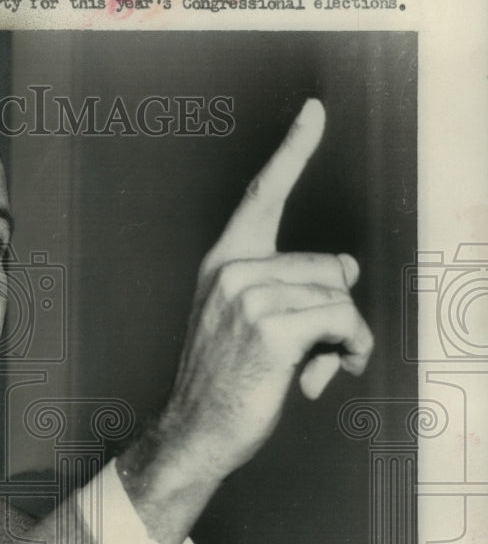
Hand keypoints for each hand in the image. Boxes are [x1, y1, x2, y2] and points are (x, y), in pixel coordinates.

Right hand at [161, 99, 373, 479]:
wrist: (194, 432)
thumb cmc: (226, 383)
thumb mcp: (253, 325)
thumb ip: (293, 288)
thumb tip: (347, 265)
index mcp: (223, 264)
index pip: (262, 196)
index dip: (292, 151)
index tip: (314, 112)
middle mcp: (232, 271)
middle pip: (328, 266)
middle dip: (336, 312)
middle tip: (317, 351)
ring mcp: (247, 297)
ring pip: (339, 295)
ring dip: (346, 337)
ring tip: (319, 366)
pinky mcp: (269, 329)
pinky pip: (342, 321)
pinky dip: (350, 349)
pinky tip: (328, 374)